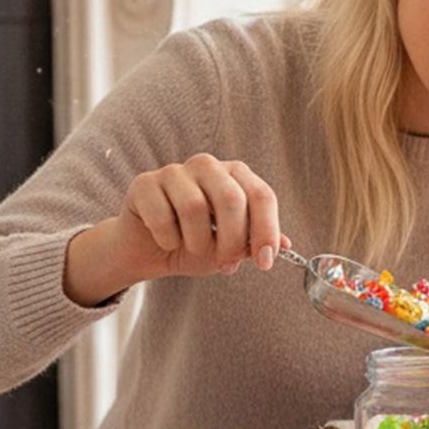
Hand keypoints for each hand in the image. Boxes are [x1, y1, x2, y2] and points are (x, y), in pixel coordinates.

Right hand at [64, 153, 285, 304]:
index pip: (262, 195)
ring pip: (195, 207)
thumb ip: (255, 242)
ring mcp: (174, 171)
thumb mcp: (231, 247)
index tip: (265, 261)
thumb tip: (284, 245)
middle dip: (232, 240)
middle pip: (232, 199)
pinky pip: (161, 216)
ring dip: (198, 242)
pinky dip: (168, 239)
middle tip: (226, 262)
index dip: (266, 230)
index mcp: (236, 174)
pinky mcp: (144, 184)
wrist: (149, 249)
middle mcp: (208, 166)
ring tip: (194, 250)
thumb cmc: (194, 242)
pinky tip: (168, 241)